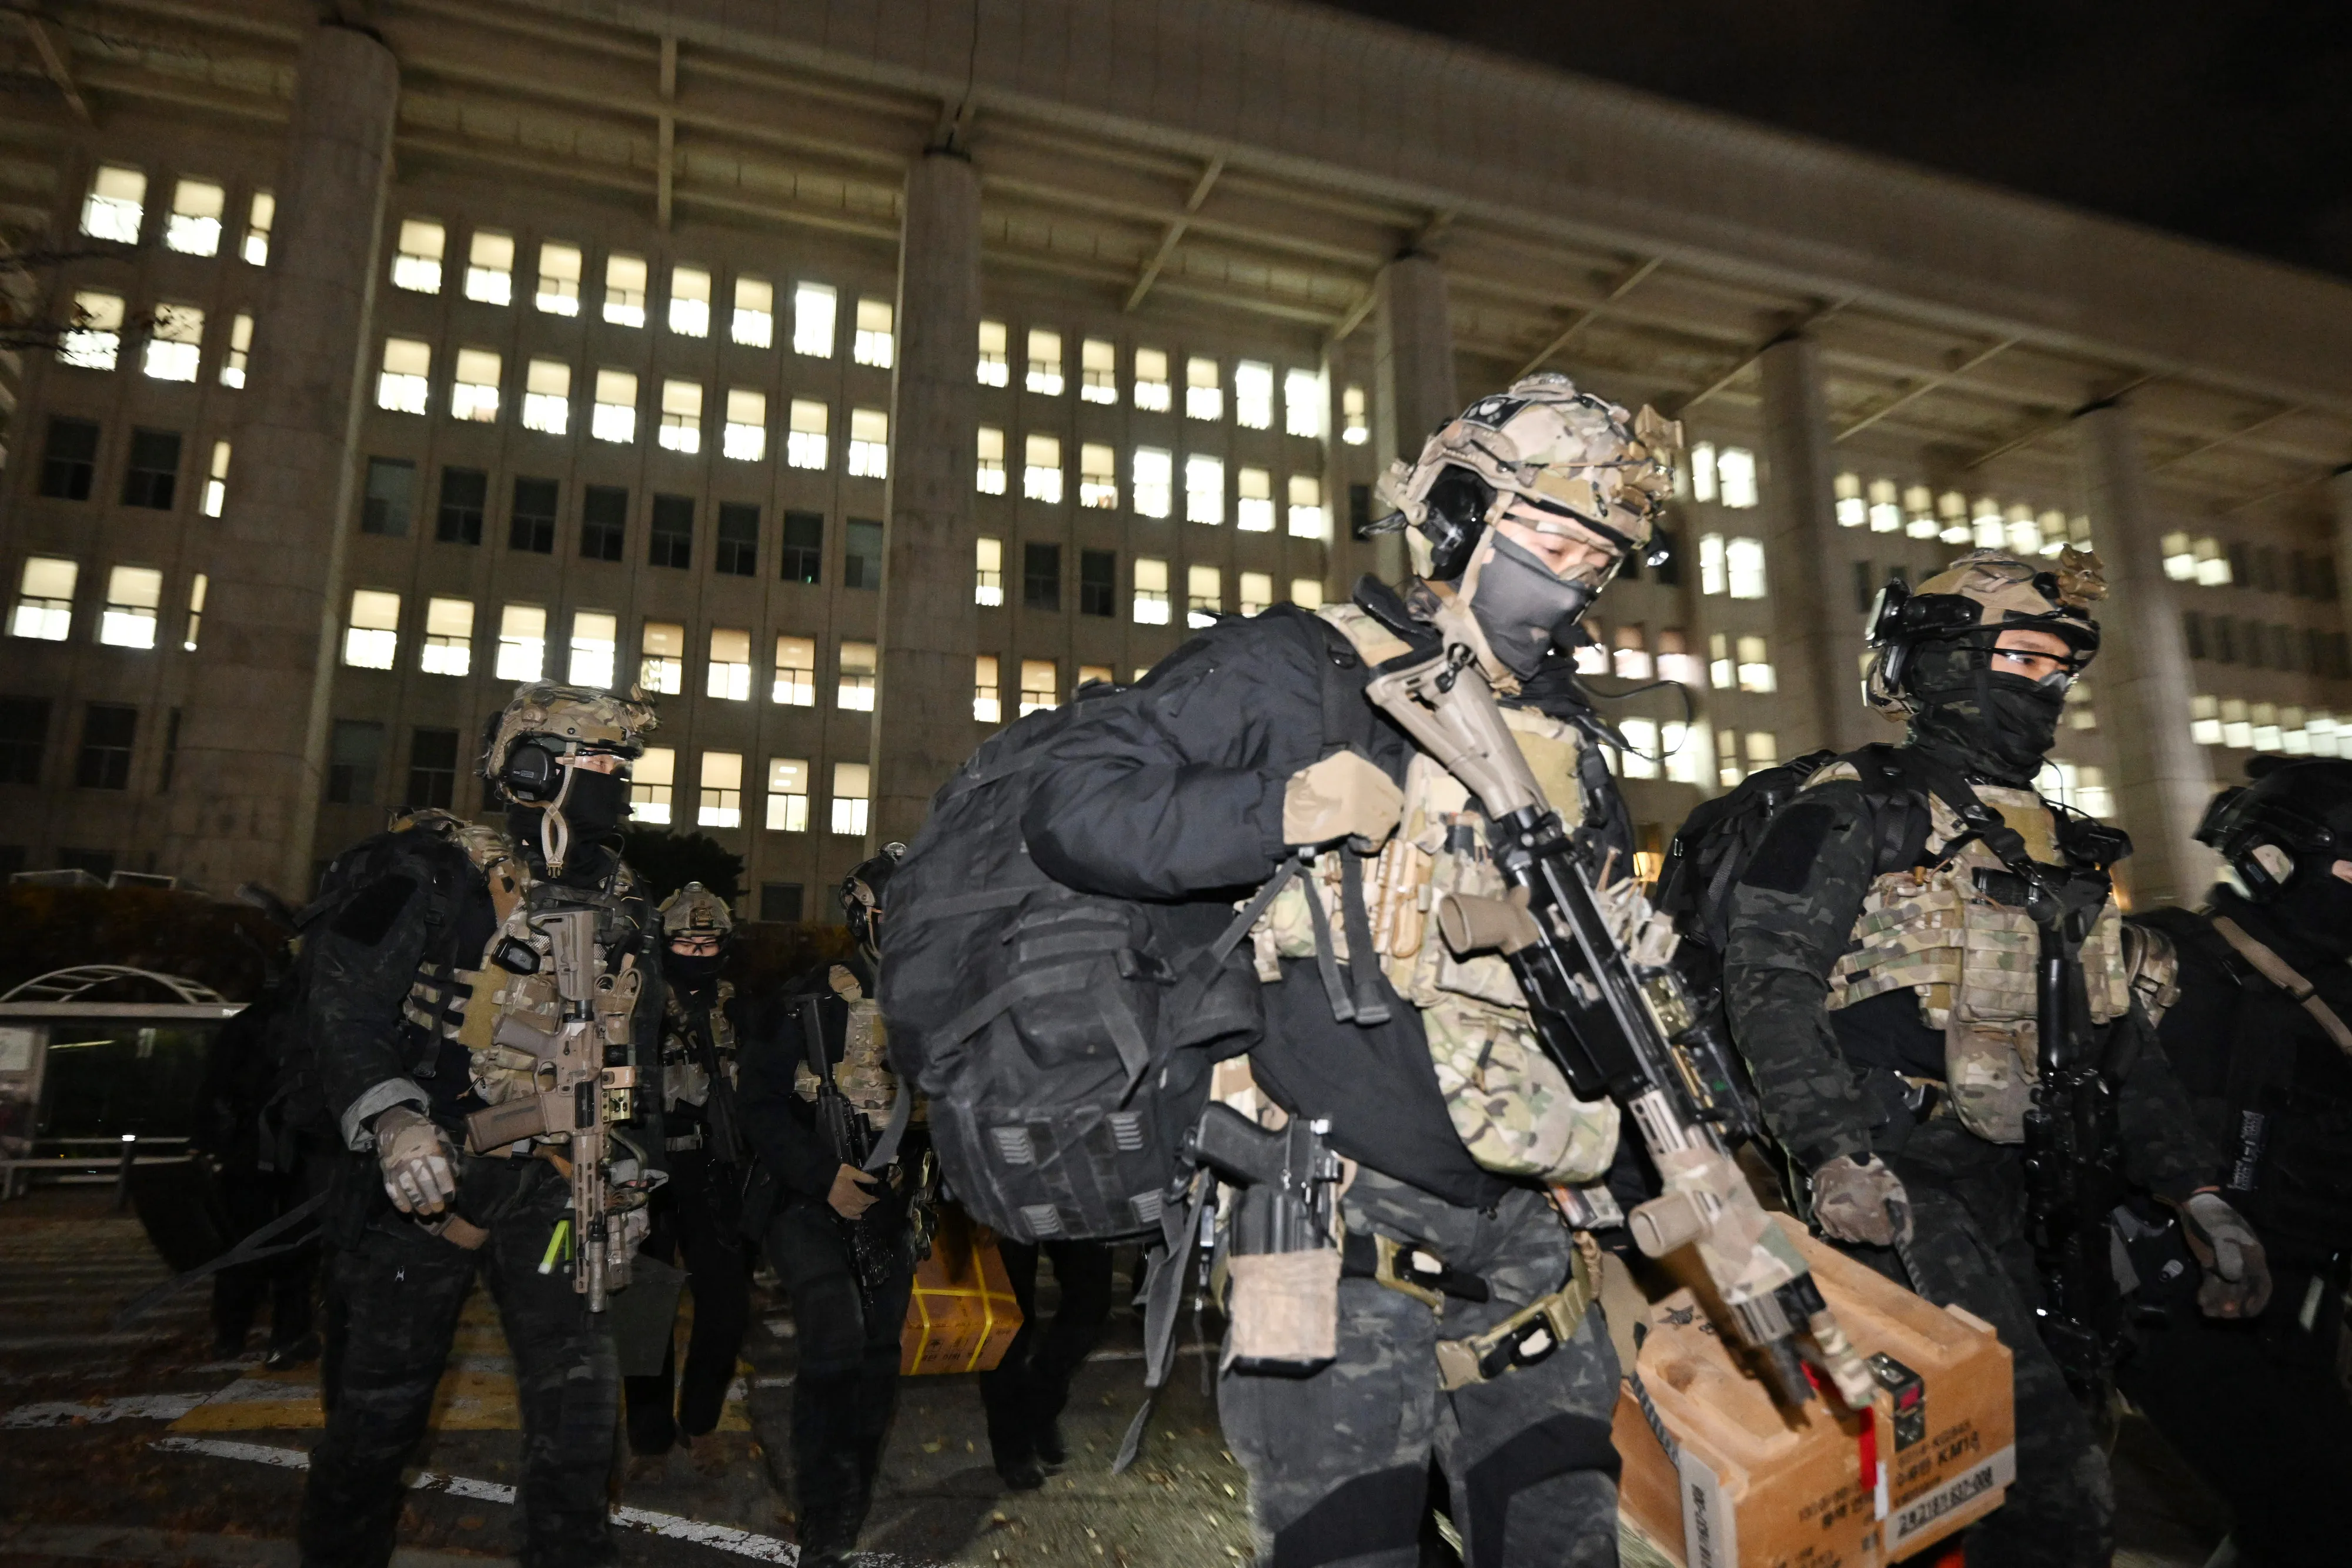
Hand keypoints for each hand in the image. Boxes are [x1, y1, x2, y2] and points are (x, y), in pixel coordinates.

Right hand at [375, 1105, 457, 1215]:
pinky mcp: (386, 1169)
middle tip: (439, 1210)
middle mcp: (413, 1157)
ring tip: (426, 1213)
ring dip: (417, 1202)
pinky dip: (398, 1200)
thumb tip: (456, 1174)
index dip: (446, 1186)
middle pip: (424, 1181)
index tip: (450, 1198)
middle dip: (433, 1198)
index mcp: (429, 1148)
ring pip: (408, 1187)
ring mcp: (398, 1164)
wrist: (395, 1121)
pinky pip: (391, 1188)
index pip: (440, 1170)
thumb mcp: (440, 1135)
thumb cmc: (422, 1130)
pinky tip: (406, 1210)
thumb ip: (448, 1153)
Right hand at [828, 1163, 879, 1219]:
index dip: (873, 1199)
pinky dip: (854, 1217)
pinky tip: (859, 1216)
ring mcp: (842, 1206)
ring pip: (856, 1211)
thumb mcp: (851, 1171)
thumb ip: (864, 1177)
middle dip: (868, 1204)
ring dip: (863, 1210)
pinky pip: (846, 1215)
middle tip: (872, 1201)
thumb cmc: (837, 1174)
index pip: (866, 1199)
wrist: (822, 1178)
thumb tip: (876, 1181)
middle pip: (862, 1206)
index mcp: (853, 1192)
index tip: (877, 1198)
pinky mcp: (837, 1208)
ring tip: (866, 1207)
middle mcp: (849, 1201)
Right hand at [1282, 750, 1403, 848]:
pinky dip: (1370, 843)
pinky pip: (1377, 833)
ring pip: (1389, 818)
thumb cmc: (1296, 799)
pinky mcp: (1356, 815)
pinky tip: (1355, 845)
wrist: (1276, 812)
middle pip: (1394, 799)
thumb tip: (1374, 800)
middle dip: (1384, 818)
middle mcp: (1360, 772)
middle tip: (1368, 830)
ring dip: (1377, 832)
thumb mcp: (1325, 778)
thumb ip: (1350, 782)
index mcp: (1352, 760)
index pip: (1386, 782)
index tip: (1371, 815)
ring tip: (1358, 838)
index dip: (1383, 802)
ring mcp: (1360, 793)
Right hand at [1810, 1154, 1912, 1246]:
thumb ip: (1903, 1217)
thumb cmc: (1870, 1172)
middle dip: (1872, 1230)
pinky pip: (1834, 1231)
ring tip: (1857, 1212)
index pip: (1884, 1240)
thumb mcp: (1895, 1190)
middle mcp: (1851, 1225)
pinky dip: (1841, 1226)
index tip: (1887, 1223)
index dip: (1888, 1232)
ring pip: (1850, 1237)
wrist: (1836, 1156)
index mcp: (1872, 1218)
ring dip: (1856, 1229)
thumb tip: (1904, 1240)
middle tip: (1871, 1213)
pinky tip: (1845, 1212)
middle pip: (1866, 1240)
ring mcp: (1833, 1221)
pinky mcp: (1820, 1216)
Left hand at [2180, 1191, 2271, 1317]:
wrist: (2192, 1205)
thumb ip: (2231, 1259)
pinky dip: (2208, 1292)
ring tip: (2206, 1311)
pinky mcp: (2211, 1263)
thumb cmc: (2212, 1220)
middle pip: (2244, 1291)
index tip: (2245, 1313)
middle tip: (2219, 1315)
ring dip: (2219, 1302)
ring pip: (2227, 1289)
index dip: (2257, 1301)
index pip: (2263, 1285)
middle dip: (2233, 1305)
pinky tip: (2200, 1301)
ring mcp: (2227, 1263)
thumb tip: (2234, 1279)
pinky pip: (2213, 1282)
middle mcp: (2244, 1263)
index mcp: (2254, 1256)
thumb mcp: (2224, 1238)